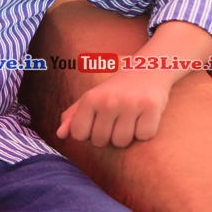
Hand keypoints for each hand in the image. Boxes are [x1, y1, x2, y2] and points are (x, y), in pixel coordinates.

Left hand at [56, 69, 170, 146]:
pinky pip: (144, 136)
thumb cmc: (115, 90)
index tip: (96, 124)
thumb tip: (59, 135)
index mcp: (90, 98)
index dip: (88, 135)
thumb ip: (72, 117)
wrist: (147, 69)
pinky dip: (145, 132)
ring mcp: (130, 104)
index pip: (79, 135)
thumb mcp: (90, 98)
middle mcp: (108, 101)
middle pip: (100, 141)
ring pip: (121, 142)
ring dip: (126, 137)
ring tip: (129, 120)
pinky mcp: (151, 107)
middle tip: (115, 121)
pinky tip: (143, 117)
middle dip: (107, 137)